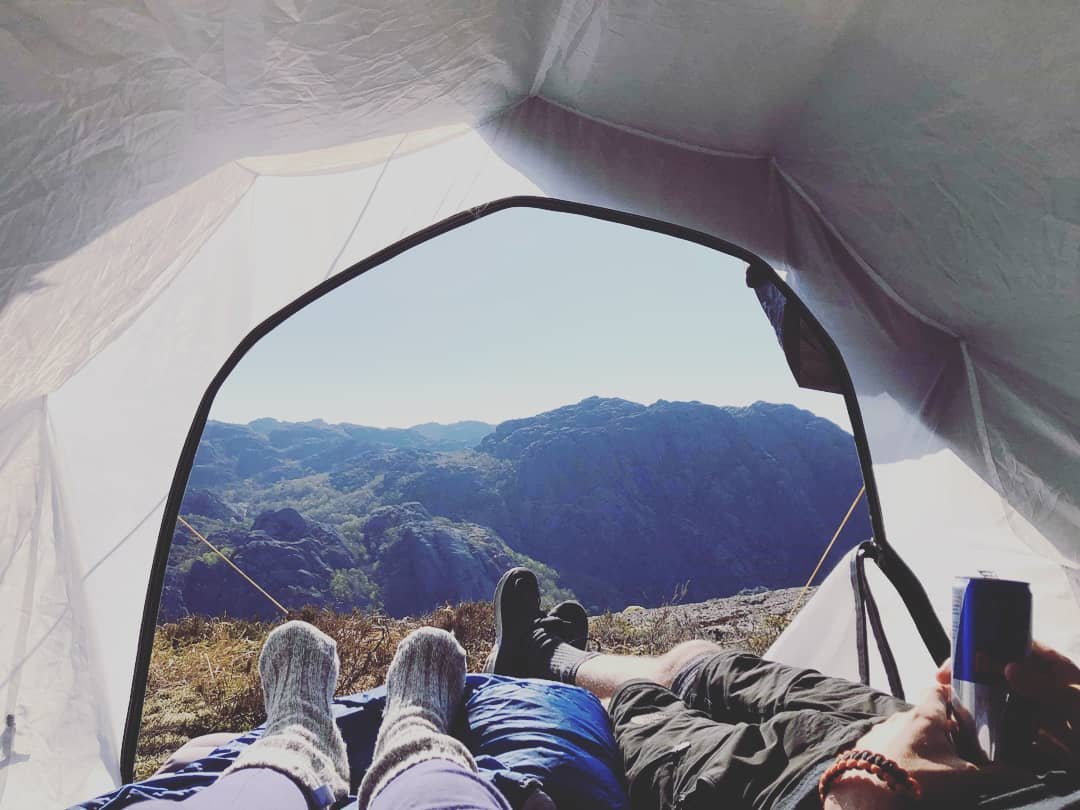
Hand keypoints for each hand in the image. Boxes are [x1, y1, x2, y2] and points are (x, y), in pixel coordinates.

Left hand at [825, 684, 1016, 807]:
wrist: (870, 795)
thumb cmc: (920, 780)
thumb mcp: (965, 777)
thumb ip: (997, 773)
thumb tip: (1027, 773)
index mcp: (925, 715)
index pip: (937, 689)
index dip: (950, 693)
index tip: (963, 703)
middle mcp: (899, 716)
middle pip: (923, 714)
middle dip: (939, 729)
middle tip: (956, 747)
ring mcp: (879, 731)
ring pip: (904, 731)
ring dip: (917, 743)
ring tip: (932, 765)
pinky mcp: (864, 748)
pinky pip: (885, 746)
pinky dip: (897, 755)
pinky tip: (907, 772)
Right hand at [938, 642, 1078, 768]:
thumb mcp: (1078, 703)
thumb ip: (1045, 686)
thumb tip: (1005, 666)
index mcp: (1057, 669)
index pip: (1016, 644)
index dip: (986, 641)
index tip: (960, 652)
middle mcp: (1046, 687)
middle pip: (1001, 670)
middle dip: (972, 671)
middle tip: (943, 680)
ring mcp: (1041, 714)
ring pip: (1001, 699)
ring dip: (976, 699)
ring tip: (949, 701)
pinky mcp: (1040, 741)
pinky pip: (1008, 729)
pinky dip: (989, 728)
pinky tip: (970, 728)